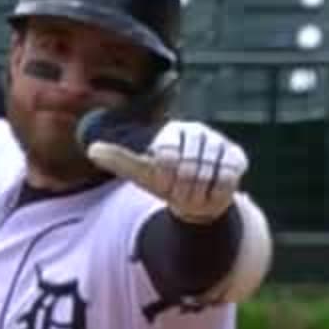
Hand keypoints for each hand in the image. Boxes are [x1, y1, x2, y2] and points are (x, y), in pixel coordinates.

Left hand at [87, 118, 248, 223]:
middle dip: (182, 188)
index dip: (165, 176)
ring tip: (194, 194)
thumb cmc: (165, 182)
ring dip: (198, 193)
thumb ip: (118, 159)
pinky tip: (210, 193)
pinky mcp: (236, 156)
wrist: (194, 198)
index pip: (167, 154)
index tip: (164, 185)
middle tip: (180, 193)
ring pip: (208, 173)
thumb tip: (92, 149)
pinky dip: (215, 193)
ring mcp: (219, 142)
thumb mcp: (140, 173)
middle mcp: (198, 131)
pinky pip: (226, 179)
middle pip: (189, 166)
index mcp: (173, 131)